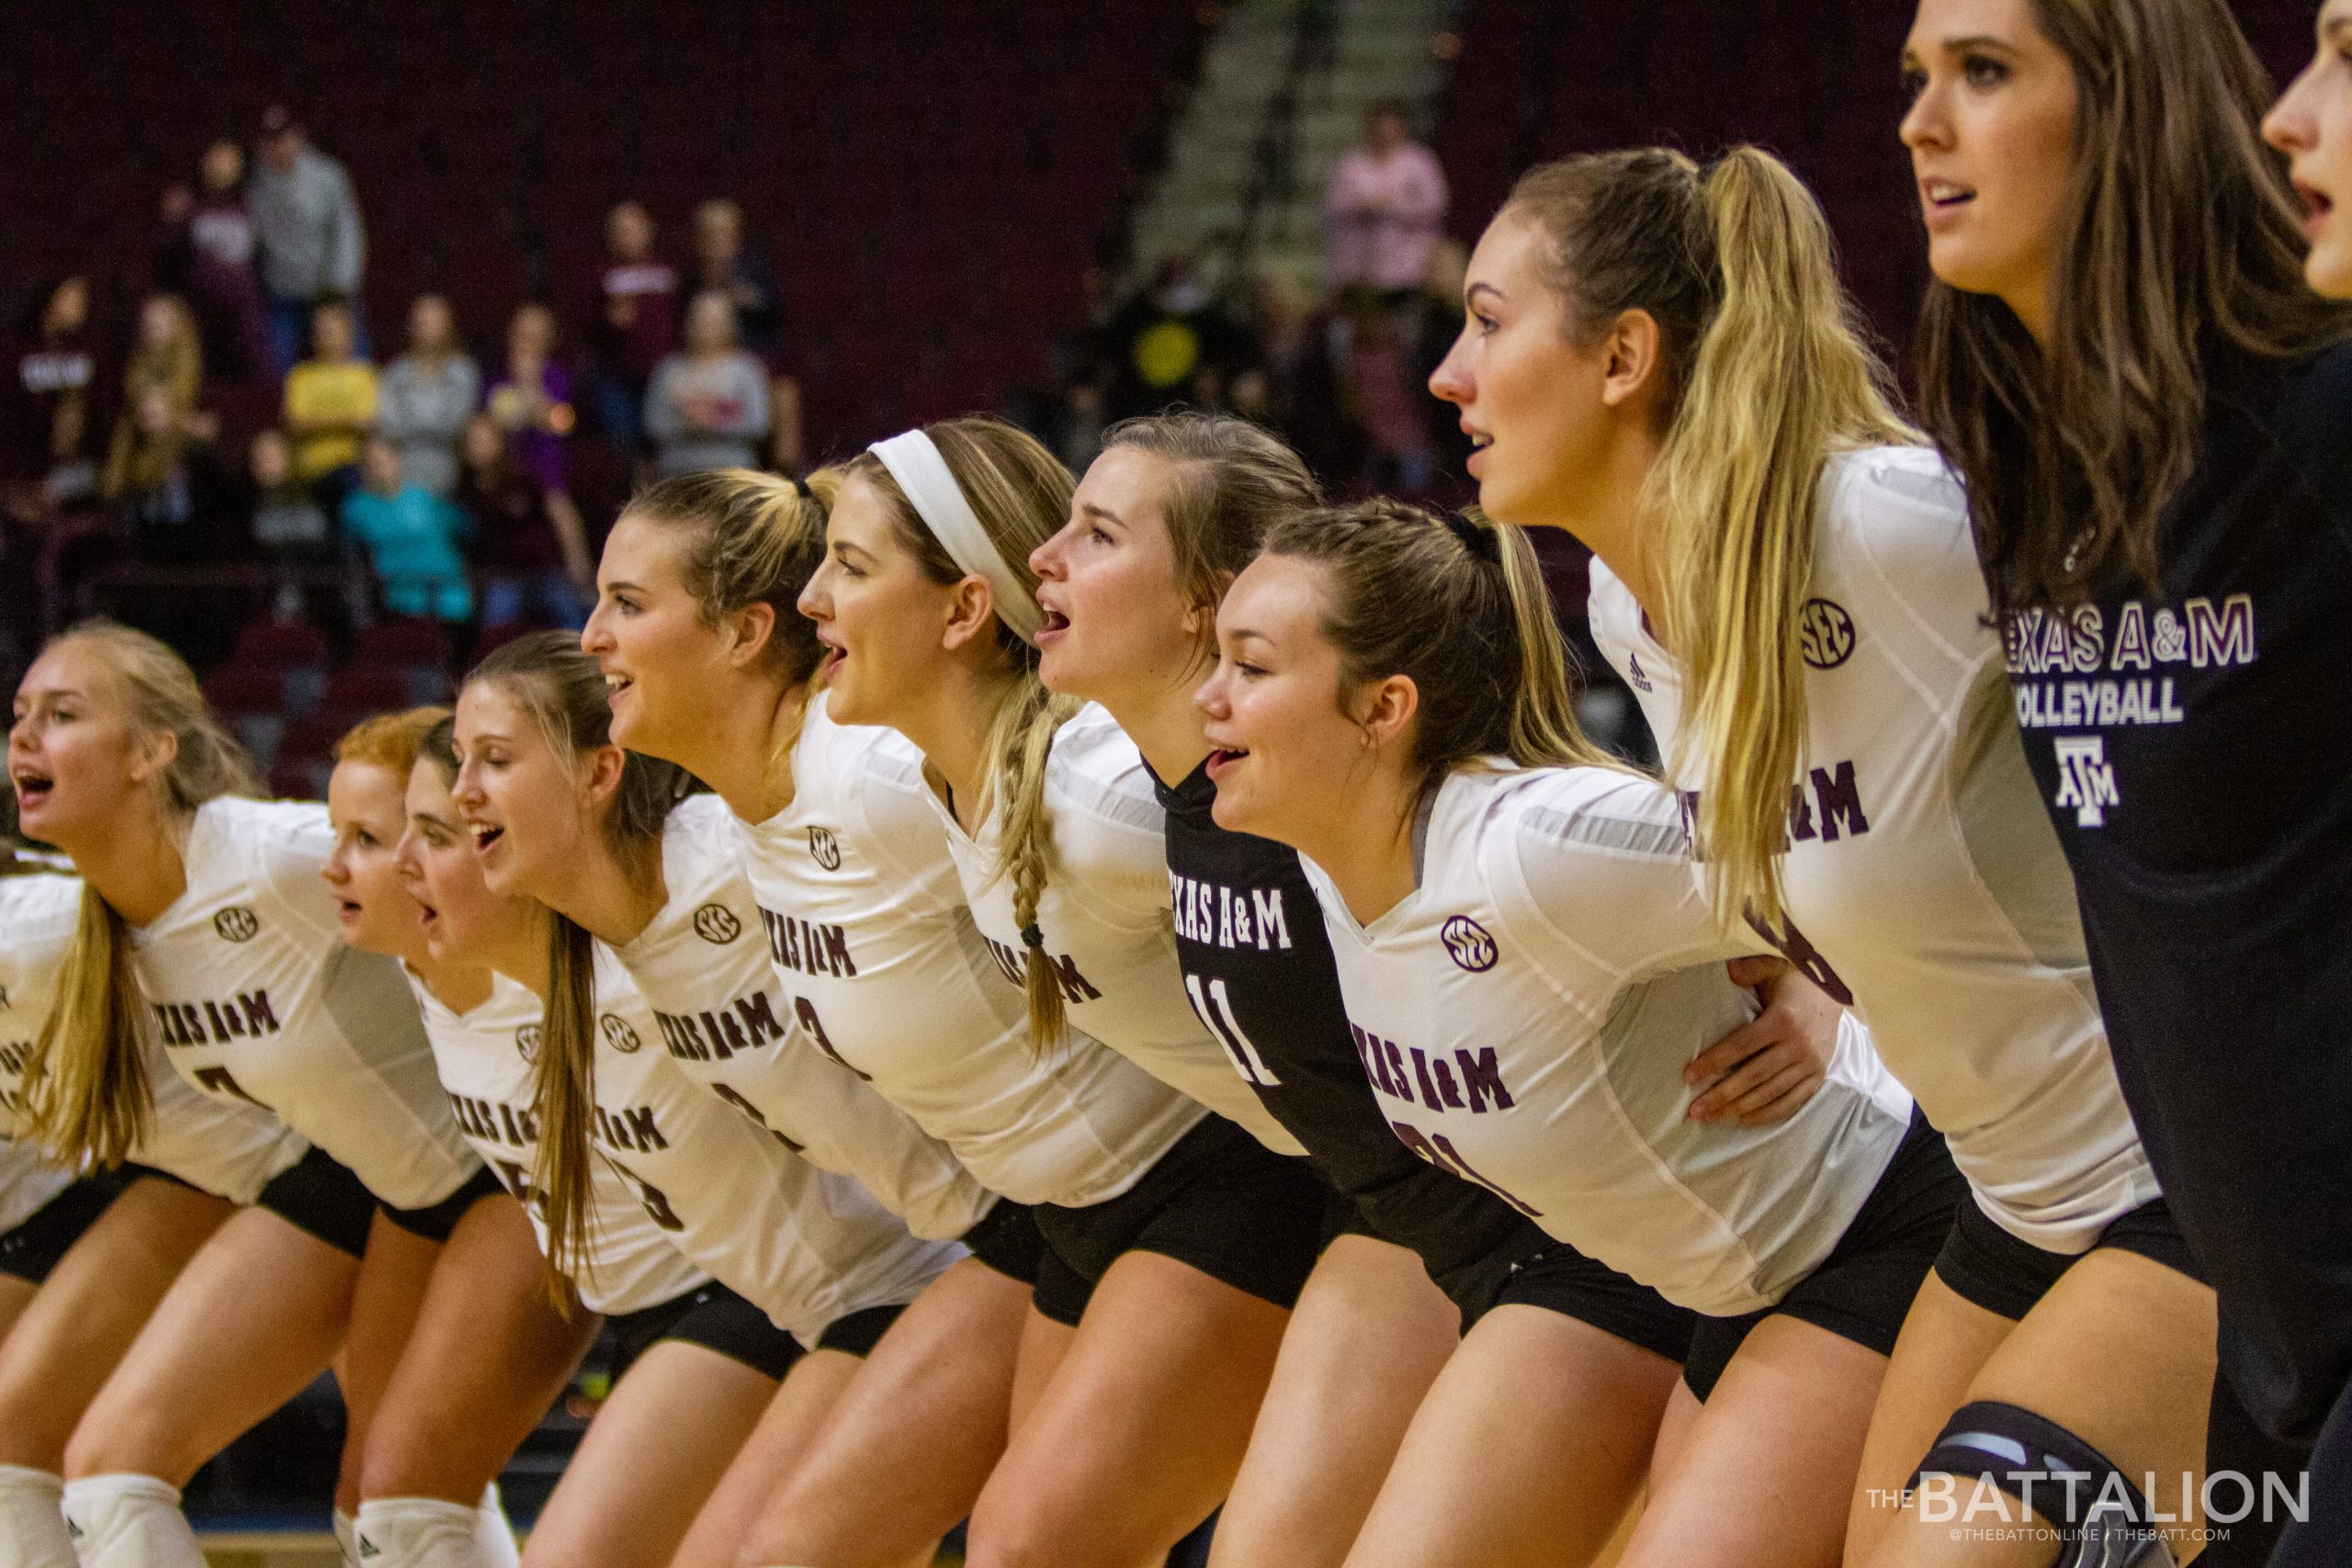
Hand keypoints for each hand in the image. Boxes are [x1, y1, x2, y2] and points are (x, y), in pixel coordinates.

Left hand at [1683, 956, 1837, 1124]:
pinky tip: (1743, 1119)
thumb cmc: (1795, 980)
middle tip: (1694, 1110)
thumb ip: (1749, 969)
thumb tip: (1727, 970)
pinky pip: (1791, 1101)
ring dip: (1738, 1109)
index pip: (1741, 1046)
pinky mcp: (1818, 1076)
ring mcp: (1810, 1064)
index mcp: (1783, 1019)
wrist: (1838, 994)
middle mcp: (1798, 1045)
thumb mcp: (1772, 966)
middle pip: (1753, 1076)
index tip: (1688, 1076)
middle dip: (1721, 1095)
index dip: (1714, 1062)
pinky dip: (1767, 1114)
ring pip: (1770, 1093)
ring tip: (1710, 1118)